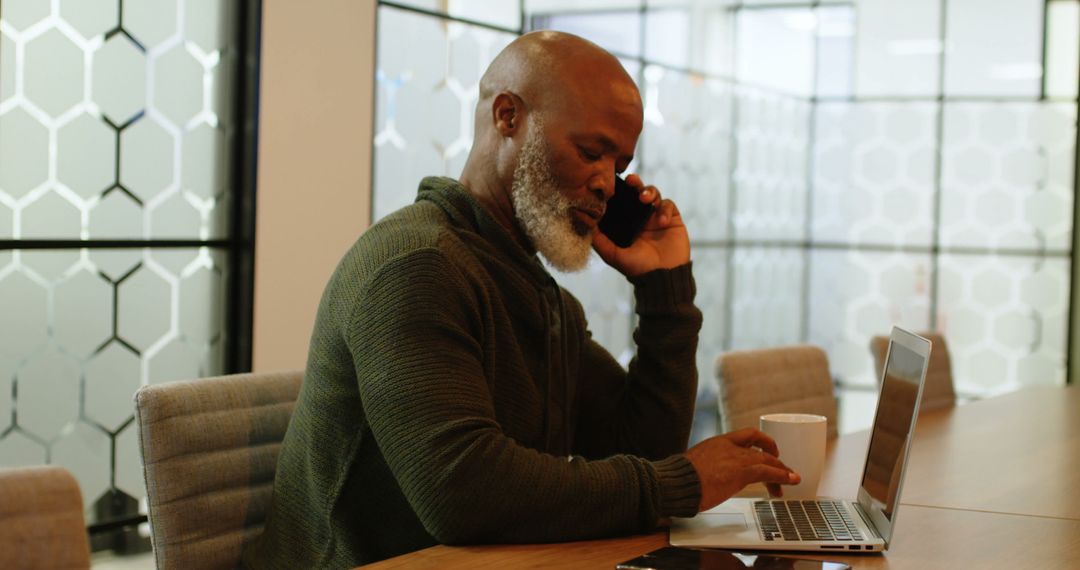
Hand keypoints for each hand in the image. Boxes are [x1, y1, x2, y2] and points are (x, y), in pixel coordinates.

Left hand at [592, 174, 689, 276]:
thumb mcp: (613, 255)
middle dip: (634, 183)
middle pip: (637, 191)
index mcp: (626, 223)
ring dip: (649, 192)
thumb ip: (599, 240)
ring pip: (653, 193)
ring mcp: (656, 216)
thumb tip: (586, 223)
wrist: (662, 277)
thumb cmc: (637, 268)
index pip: (621, 201)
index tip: (611, 185)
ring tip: (645, 199)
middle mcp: (640, 217)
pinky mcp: (672, 218)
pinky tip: (661, 222)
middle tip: (631, 181)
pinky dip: (664, 209)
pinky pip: (668, 205)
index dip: (617, 191)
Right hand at [684, 428, 800, 511]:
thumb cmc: (680, 480)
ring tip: (792, 479)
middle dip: (775, 461)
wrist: (675, 483)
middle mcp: (729, 447)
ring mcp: (735, 458)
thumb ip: (708, 468)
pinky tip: (790, 480)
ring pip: (767, 460)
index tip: (770, 451)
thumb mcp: (695, 466)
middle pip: (760, 450)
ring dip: (782, 470)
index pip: (747, 435)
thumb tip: (710, 479)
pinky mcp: (740, 472)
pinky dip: (782, 475)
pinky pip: (768, 471)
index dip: (763, 441)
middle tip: (783, 472)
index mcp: (717, 443)